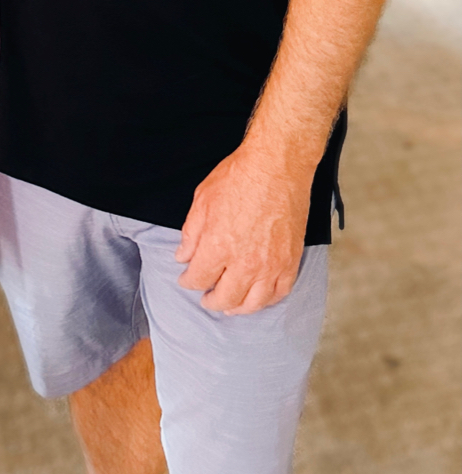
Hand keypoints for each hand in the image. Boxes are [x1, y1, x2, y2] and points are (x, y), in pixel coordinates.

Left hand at [175, 142, 311, 314]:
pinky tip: (258, 298)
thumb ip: (191, 234)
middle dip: (210, 300)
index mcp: (218, 246)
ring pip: (252, 303)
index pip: (198, 278)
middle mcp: (245, 262)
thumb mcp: (202, 200)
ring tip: (229, 306)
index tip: (185, 278)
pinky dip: (267, 300)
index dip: (188, 281)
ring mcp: (270, 265)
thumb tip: (182, 257)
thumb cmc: (238, 177)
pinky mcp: (290, 261)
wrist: (277, 166)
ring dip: (237, 308)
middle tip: (206, 298)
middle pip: (224, 298)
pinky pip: (279, 292)